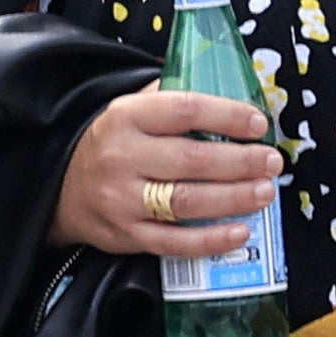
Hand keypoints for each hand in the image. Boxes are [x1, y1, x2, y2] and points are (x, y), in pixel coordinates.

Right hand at [48, 80, 283, 256]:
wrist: (63, 189)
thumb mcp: (130, 109)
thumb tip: (233, 95)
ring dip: (235, 198)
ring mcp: (123, 200)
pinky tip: (241, 232)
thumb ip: (171, 100)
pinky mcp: (127, 236)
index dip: (226, 115)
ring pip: (188, 201)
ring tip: (265, 191)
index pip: (184, 110)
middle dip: (241, 161)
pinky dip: (212, 240)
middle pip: (192, 159)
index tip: (258, 123)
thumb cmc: (113, 144)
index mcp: (126, 117)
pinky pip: (176, 242)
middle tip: (272, 161)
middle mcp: (122, 157)